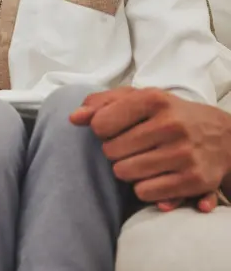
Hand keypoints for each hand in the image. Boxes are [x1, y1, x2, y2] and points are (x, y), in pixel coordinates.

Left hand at [70, 87, 230, 211]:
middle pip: (111, 152)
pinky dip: (144, 188)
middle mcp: (170, 125)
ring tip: (143, 160)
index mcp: (153, 100)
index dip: (101, 129)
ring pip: (125, 173)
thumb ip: (102, 103)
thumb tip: (74, 118)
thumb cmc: (170, 114)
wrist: (225, 136)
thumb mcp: (139, 98)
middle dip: (115, 151)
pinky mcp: (194, 180)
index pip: (101, 124)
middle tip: (132, 147)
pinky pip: (145, 192)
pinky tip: (156, 176)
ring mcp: (184, 154)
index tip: (113, 129)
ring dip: (127, 170)